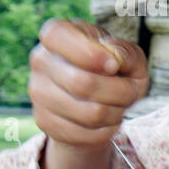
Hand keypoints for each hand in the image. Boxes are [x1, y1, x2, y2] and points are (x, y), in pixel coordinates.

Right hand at [29, 19, 149, 149]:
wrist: (101, 104)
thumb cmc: (117, 72)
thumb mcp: (130, 57)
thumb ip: (126, 52)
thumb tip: (113, 56)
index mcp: (58, 34)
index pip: (57, 36)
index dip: (90, 53)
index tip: (113, 65)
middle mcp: (41, 60)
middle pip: (83, 83)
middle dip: (121, 92)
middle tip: (130, 90)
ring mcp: (38, 92)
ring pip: (90, 113)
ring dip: (117, 112)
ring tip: (119, 105)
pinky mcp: (43, 121)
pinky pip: (85, 134)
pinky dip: (107, 130)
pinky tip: (106, 121)